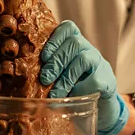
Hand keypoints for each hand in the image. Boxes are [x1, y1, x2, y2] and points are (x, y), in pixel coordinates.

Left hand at [40, 20, 128, 134]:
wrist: (99, 105)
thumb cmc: (72, 88)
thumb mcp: (59, 75)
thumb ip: (48, 71)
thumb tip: (26, 77)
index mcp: (75, 44)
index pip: (68, 28)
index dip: (55, 39)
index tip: (43, 56)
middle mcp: (89, 49)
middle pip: (74, 43)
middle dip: (56, 61)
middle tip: (44, 79)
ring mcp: (100, 64)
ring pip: (84, 59)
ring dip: (66, 77)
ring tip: (55, 93)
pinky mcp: (108, 80)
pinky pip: (95, 80)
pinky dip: (81, 89)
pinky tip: (72, 98)